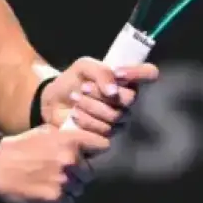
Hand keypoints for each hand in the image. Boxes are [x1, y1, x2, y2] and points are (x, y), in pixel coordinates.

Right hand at [0, 127, 110, 202]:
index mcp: (70, 141)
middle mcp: (71, 161)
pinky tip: (47, 191)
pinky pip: (69, 200)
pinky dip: (61, 198)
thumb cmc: (21, 147)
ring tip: (52, 182)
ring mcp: (65, 181)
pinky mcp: (56, 198)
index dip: (95, 150)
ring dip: (70, 187)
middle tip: (62, 171)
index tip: (89, 154)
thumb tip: (83, 141)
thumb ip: (66, 136)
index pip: (102, 145)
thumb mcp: (45, 132)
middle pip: (90, 172)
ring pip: (80, 188)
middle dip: (79, 172)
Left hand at [40, 58, 159, 134]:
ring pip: (116, 116)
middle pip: (130, 99)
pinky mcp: (108, 136)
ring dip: (90, 105)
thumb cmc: (72, 81)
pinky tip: (75, 114)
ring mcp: (120, 119)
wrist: (53, 101)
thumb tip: (113, 91)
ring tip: (74, 98)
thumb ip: (101, 71)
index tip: (117, 73)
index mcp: (126, 79)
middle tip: (84, 87)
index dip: (138, 73)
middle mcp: (128, 100)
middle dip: (102, 93)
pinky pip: (105, 130)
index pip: (149, 73)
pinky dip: (86, 120)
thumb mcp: (83, 66)